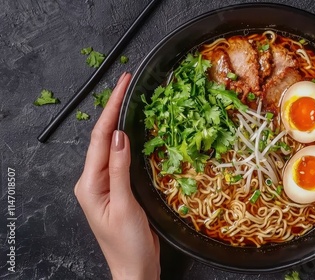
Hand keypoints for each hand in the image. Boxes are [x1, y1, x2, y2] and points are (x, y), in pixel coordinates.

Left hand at [74, 73, 159, 279]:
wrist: (135, 269)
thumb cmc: (127, 246)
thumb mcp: (124, 206)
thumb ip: (119, 170)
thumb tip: (120, 136)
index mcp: (89, 184)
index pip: (100, 138)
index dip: (110, 109)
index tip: (121, 86)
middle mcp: (94, 181)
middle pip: (103, 137)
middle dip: (114, 109)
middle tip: (127, 84)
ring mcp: (106, 184)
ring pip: (112, 146)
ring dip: (121, 122)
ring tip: (131, 100)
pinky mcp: (118, 189)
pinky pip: (122, 159)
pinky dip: (129, 141)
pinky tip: (136, 131)